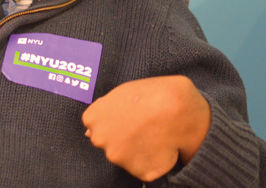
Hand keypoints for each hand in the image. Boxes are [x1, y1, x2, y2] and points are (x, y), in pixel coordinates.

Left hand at [81, 75, 210, 181]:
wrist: (177, 106)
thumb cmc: (150, 94)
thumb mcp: (119, 94)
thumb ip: (102, 112)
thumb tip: (88, 131)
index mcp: (92, 119)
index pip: (96, 128)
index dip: (114, 124)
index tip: (128, 119)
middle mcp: (100, 140)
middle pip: (110, 144)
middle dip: (123, 139)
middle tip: (142, 127)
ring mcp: (118, 158)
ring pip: (126, 158)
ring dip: (138, 151)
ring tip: (154, 134)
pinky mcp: (139, 171)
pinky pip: (145, 169)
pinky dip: (153, 161)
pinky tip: (161, 145)